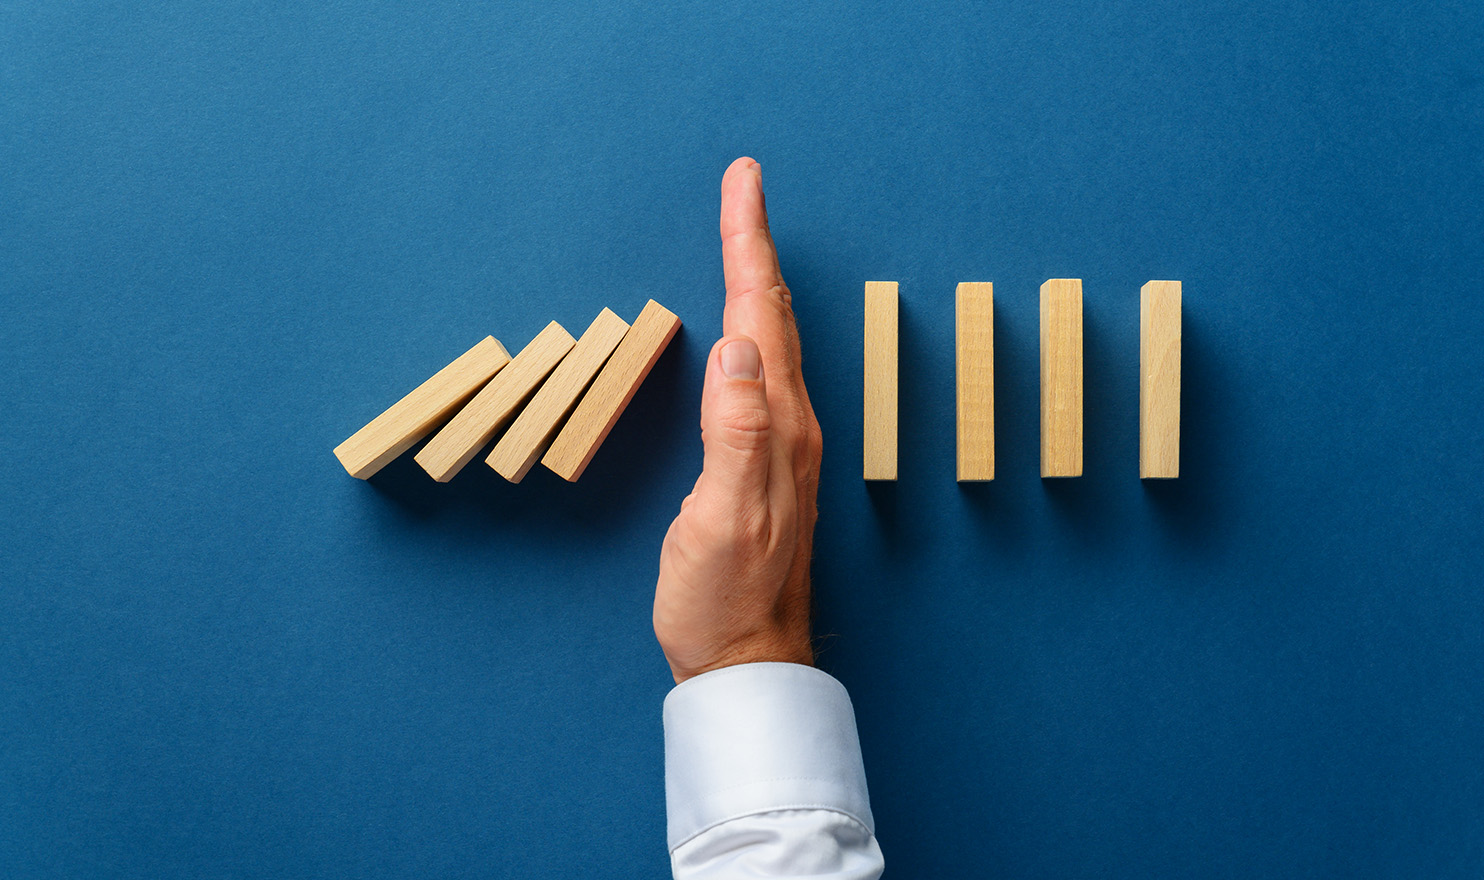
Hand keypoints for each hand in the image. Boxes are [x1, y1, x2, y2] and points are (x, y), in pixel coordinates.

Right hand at [654, 158, 823, 683]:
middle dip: (754, 244)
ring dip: (755, 280)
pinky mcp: (768, 464)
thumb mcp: (724, 518)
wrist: (745, 659)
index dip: (748, 244)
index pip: (759, 316)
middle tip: (743, 186)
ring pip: (770, 340)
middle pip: (770, 316)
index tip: (743, 183)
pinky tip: (745, 331)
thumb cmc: (724, 597)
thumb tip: (736, 346)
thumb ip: (735, 432)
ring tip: (743, 237)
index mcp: (777, 426)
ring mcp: (783, 445)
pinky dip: (751, 328)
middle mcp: (790, 426)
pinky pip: (762, 373)